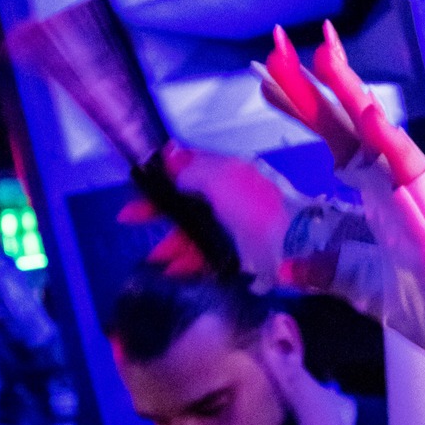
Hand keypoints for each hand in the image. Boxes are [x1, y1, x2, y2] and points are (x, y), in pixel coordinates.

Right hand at [120, 144, 298, 286]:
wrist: (294, 246)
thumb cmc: (254, 207)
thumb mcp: (220, 179)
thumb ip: (193, 169)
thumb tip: (169, 151)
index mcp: (227, 174)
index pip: (187, 171)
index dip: (159, 180)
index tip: (134, 193)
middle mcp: (230, 198)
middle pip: (186, 205)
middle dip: (159, 214)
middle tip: (130, 221)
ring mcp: (235, 228)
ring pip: (195, 234)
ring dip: (172, 244)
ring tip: (155, 260)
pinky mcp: (240, 255)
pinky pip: (207, 258)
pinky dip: (189, 264)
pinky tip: (174, 273)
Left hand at [263, 23, 424, 424]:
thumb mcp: (364, 288)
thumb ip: (328, 270)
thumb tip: (288, 267)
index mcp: (382, 192)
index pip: (335, 136)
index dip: (304, 104)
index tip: (269, 71)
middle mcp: (400, 181)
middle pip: (349, 123)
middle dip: (316, 82)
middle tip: (278, 44)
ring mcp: (420, 192)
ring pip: (380, 135)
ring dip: (352, 96)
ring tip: (322, 56)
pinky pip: (414, 172)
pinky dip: (393, 145)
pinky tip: (371, 117)